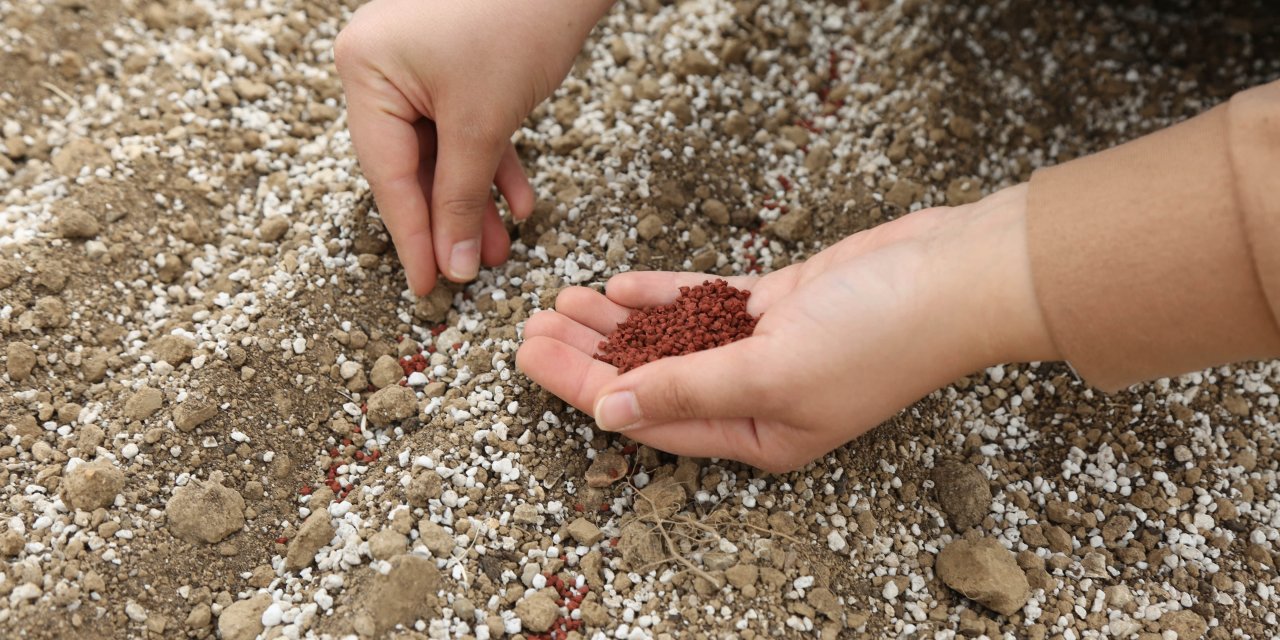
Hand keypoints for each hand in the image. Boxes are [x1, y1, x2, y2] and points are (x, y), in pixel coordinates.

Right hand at [335, 0, 613, 293]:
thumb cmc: (517, 22)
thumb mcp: (482, 123)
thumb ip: (460, 198)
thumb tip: (452, 265)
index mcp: (367, 71)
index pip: (386, 173)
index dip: (411, 237)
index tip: (428, 289)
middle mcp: (381, 64)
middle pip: (411, 164)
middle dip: (449, 220)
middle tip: (471, 274)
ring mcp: (418, 61)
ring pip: (443, 150)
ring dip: (473, 200)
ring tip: (502, 251)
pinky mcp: (456, 61)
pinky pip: (465, 125)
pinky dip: (492, 163)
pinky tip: (520, 205)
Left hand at [516, 185, 1058, 471]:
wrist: (950, 276)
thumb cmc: (877, 338)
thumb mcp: (770, 372)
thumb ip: (688, 389)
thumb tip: (612, 411)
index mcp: (757, 436)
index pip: (650, 418)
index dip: (584, 389)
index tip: (533, 360)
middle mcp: (755, 399)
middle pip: (651, 379)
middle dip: (588, 355)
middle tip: (530, 328)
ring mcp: (765, 349)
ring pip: (671, 339)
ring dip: (616, 324)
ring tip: (560, 302)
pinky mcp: (777, 304)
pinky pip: (704, 303)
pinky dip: (662, 295)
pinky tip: (618, 287)